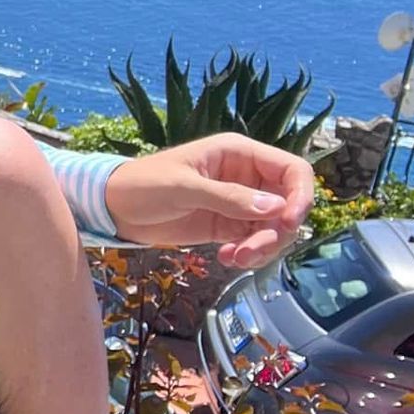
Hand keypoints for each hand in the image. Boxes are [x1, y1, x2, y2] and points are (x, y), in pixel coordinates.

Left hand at [104, 134, 314, 268]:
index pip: (292, 170)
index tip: (288, 223)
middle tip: (252, 251)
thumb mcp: (182, 188)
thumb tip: (276, 207)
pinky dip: (249, 254)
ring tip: (234, 258)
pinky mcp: (228, 227)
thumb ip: (227, 197)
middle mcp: (245, 176)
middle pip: (287, 204)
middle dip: (277, 232)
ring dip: (263, 248)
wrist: (112, 208)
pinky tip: (227, 259)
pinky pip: (255, 242)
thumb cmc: (142, 184)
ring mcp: (238, 203)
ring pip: (273, 228)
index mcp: (238, 154)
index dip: (300, 195)